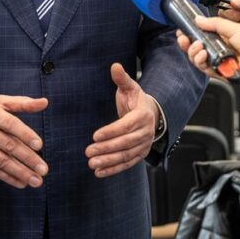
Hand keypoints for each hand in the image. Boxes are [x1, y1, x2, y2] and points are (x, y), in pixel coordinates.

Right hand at [0, 95, 48, 188]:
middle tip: (43, 169)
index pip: (10, 124)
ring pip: (1, 161)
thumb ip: (22, 103)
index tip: (39, 145)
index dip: (25, 134)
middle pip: (8, 145)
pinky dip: (8, 177)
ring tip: (36, 180)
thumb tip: (45, 102)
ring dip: (20, 172)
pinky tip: (21, 183)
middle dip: (27, 159)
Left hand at [85, 63, 158, 177]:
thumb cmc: (136, 100)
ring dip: (109, 161)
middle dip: (106, 148)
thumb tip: (114, 66)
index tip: (95, 136)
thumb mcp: (130, 87)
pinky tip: (99, 172)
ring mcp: (144, 145)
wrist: (151, 114)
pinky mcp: (140, 154)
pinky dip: (113, 169)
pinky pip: (127, 164)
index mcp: (143, 115)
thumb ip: (121, 78)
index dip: (111, 131)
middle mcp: (146, 132)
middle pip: (125, 143)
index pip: (126, 126)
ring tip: (92, 164)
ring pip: (126, 155)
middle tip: (88, 152)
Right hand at [177, 15, 239, 84]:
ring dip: (193, 52)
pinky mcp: (221, 74)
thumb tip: (198, 20)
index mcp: (224, 38)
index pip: (203, 35)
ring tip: (197, 46)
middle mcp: (221, 50)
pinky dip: (200, 61)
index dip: (192, 33)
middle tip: (184, 37)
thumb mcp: (234, 28)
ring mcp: (221, 62)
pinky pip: (205, 69)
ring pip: (198, 59)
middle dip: (187, 43)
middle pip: (197, 49)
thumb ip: (214, 24)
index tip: (183, 29)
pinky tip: (202, 53)